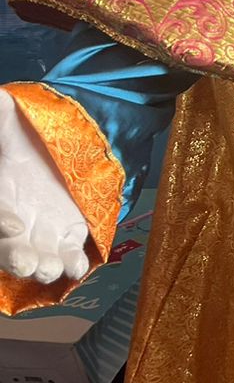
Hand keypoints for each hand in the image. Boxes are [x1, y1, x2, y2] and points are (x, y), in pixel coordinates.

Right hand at [0, 90, 91, 284]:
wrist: (60, 150)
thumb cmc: (27, 137)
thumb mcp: (10, 121)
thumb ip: (1, 114)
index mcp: (0, 199)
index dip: (1, 221)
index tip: (11, 223)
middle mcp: (14, 224)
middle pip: (8, 248)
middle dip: (15, 256)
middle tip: (26, 261)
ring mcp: (41, 235)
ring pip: (37, 259)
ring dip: (44, 267)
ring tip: (50, 268)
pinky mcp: (69, 238)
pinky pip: (69, 258)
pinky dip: (73, 265)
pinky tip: (78, 265)